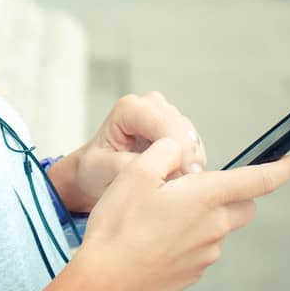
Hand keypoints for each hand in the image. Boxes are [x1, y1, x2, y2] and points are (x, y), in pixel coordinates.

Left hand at [70, 92, 207, 210]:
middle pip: (180, 126)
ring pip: (190, 136)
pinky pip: (195, 145)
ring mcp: (166, 116)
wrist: (97, 175)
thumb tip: (155, 166)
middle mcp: (150, 105)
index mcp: (128, 109)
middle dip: (188, 155)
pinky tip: (183, 179)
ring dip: (191, 160)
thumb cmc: (95, 170)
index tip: (187, 173)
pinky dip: (193, 163)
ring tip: (183, 184)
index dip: (177, 145)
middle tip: (190, 183)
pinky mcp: (177, 131)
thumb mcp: (100, 169)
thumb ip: (125, 164)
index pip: (160, 121)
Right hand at [77, 138, 289, 290]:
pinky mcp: (193, 273)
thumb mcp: (136, 171)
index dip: (279, 168)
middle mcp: (215, 227)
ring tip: (158, 217)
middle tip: (197, 188)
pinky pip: (200, 249)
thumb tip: (182, 152)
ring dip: (203, 218)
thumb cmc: (118, 223)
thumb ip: (167, 151)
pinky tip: (154, 240)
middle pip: (244, 206)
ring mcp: (206, 254)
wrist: (104, 280)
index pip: (257, 180)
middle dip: (235, 194)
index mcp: (205, 197)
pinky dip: (187, 240)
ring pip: (218, 228)